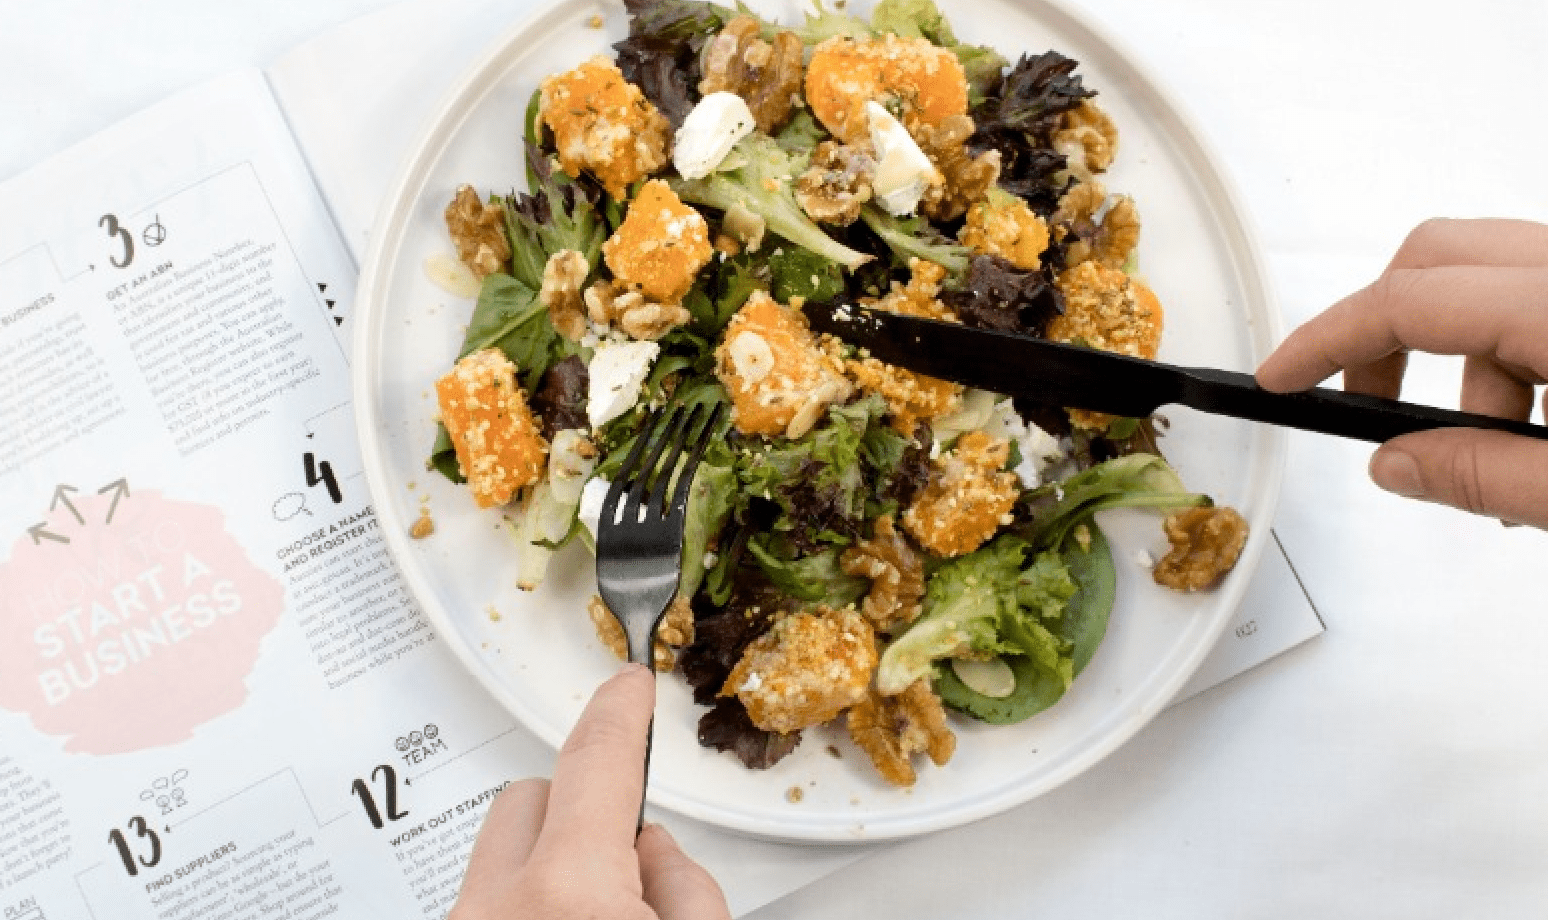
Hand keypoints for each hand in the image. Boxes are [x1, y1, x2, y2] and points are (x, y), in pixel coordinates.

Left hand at [449, 664, 730, 919]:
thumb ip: (687, 890)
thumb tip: (657, 857)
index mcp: (567, 896)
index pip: (596, 761)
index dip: (620, 711)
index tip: (628, 686)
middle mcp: (495, 911)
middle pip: (528, 800)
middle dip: (577, 814)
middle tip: (629, 874)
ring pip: (500, 859)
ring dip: (547, 870)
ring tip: (595, 917)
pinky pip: (489, 906)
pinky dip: (526, 909)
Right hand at [1256, 218, 1547, 527]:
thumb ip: (1484, 476)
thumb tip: (1398, 464)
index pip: (1407, 301)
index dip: (1328, 340)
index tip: (1283, 376)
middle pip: (1438, 255)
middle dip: (1384, 330)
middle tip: (1371, 405)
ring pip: (1492, 273)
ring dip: (1467, 353)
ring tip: (1491, 443)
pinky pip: (1537, 291)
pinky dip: (1514, 346)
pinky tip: (1539, 418)